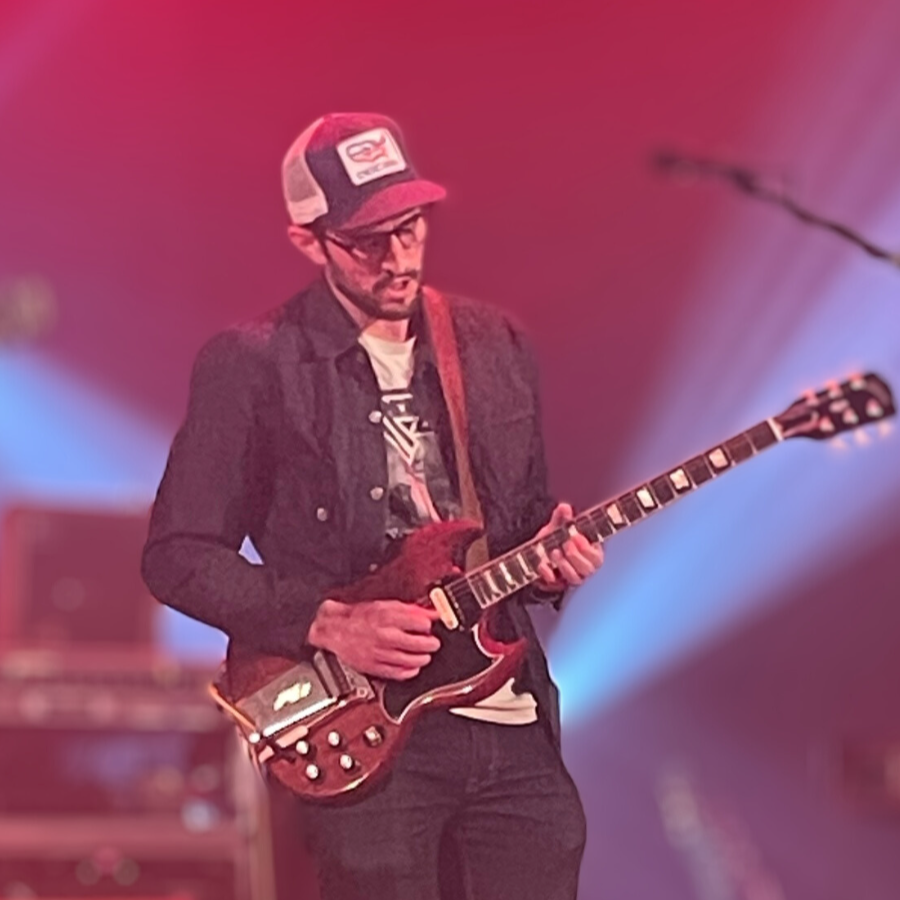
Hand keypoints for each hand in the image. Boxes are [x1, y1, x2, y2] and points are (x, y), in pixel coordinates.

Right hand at [307, 598, 440, 680]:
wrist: (335, 629)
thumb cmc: (359, 616)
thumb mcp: (386, 605)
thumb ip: (411, 609)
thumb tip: (432, 613)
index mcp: (388, 617)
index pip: (422, 624)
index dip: (429, 625)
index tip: (429, 627)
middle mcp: (385, 636)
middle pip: (421, 644)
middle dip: (431, 643)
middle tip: (432, 642)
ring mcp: (380, 653)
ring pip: (413, 661)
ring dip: (423, 658)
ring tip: (424, 655)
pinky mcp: (375, 667)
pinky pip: (400, 673)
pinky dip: (410, 671)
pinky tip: (412, 666)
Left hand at [533, 502, 603, 591]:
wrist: (535, 553)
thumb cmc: (553, 540)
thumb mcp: (557, 527)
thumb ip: (562, 518)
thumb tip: (564, 507)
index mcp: (589, 555)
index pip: (597, 558)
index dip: (588, 549)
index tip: (576, 537)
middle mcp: (583, 568)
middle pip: (588, 570)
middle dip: (576, 557)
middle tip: (565, 544)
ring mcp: (570, 578)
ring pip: (575, 579)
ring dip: (565, 566)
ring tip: (554, 552)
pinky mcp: (556, 584)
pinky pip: (555, 584)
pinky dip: (548, 575)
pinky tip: (542, 565)